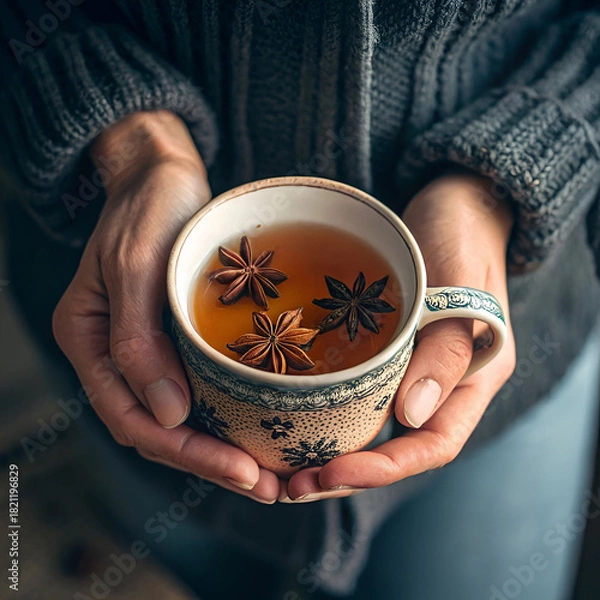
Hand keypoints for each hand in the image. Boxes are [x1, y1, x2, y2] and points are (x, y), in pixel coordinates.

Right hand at [52, 111, 279, 502]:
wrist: (162, 171)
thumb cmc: (147, 206)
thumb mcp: (136, 264)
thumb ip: (138, 341)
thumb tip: (166, 415)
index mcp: (90, 341)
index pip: (134, 418)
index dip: (187, 451)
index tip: (241, 470)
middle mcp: (116, 354)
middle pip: (159, 428)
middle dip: (212, 462)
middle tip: (268, 487)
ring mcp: (147, 348)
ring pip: (180, 417)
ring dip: (223, 448)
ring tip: (270, 476)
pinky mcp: (177, 337)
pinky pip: (198, 388)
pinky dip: (226, 415)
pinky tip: (259, 430)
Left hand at [283, 172, 516, 501]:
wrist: (453, 203)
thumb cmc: (461, 232)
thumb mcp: (462, 280)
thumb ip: (446, 346)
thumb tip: (412, 416)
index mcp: (472, 377)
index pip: (434, 444)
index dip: (385, 468)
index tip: (332, 472)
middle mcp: (441, 384)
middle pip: (397, 449)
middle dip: (347, 474)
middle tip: (291, 486)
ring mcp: (412, 368)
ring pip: (374, 429)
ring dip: (331, 453)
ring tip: (283, 469)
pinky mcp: (387, 350)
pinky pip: (358, 393)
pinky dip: (327, 413)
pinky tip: (291, 417)